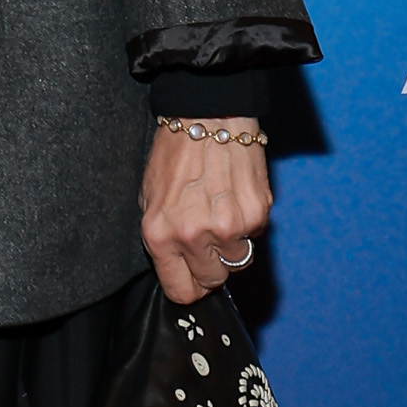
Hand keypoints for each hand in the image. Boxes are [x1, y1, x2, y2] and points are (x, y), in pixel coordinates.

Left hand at [139, 120, 270, 303]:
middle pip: (213, 280)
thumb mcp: (150, 199)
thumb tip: (181, 269)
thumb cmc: (174, 154)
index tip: (193, 279)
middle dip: (211, 266)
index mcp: (161, 235)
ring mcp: (229, 227)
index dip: (189, 287)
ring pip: (238, 260)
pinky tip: (235, 197)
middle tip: (208, 242)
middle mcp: (194, 236)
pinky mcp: (257, 213)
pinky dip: (248, 222)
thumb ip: (164, 238)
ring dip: (232, 244)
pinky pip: (255, 234)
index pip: (182, 291)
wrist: (207, 116)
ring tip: (221, 213)